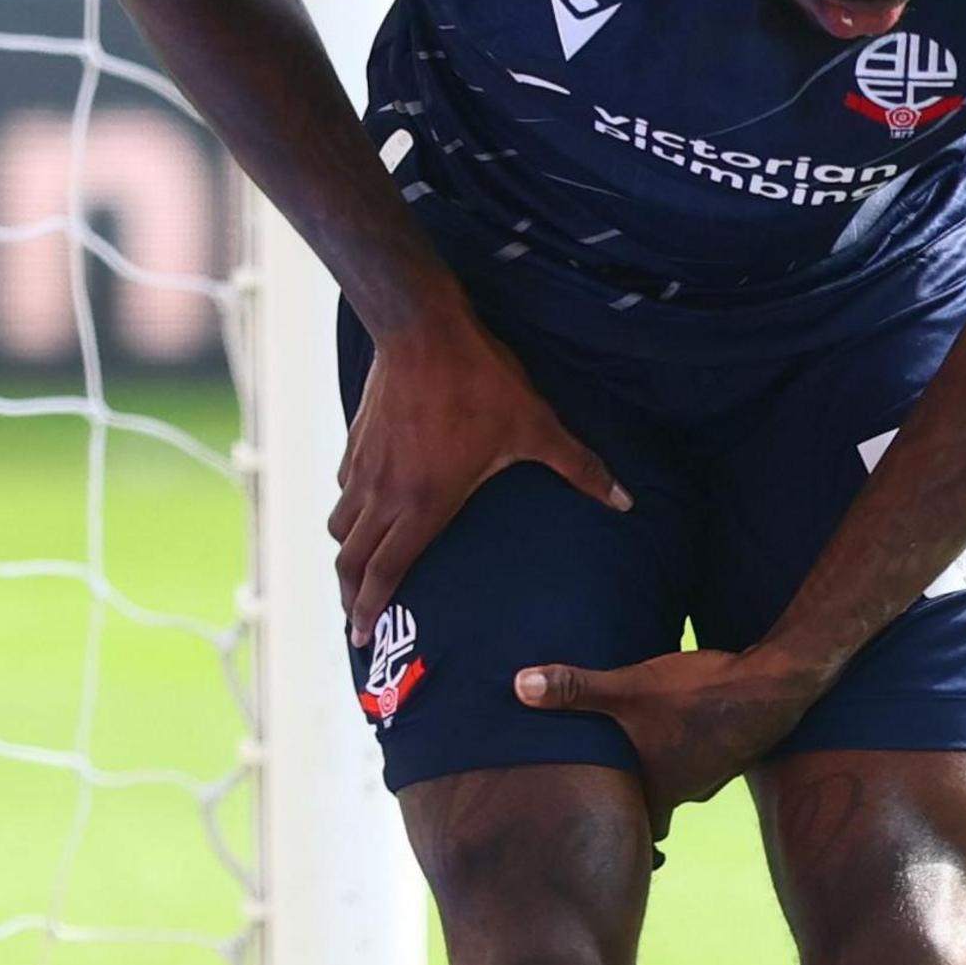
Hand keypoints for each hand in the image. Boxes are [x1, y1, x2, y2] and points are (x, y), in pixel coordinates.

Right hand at [332, 318, 629, 643]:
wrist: (423, 329)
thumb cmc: (479, 382)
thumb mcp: (536, 428)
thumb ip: (579, 468)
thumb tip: (625, 501)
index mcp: (423, 504)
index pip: (385, 573)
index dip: (368, 609)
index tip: (360, 635)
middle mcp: (385, 494)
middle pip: (350, 559)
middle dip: (349, 595)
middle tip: (353, 619)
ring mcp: (365, 467)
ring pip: (340, 525)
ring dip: (345, 554)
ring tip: (354, 570)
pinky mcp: (357, 441)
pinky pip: (344, 489)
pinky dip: (348, 509)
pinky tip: (362, 509)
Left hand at [515, 649, 832, 833]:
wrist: (776, 686)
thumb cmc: (698, 694)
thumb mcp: (629, 688)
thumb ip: (575, 690)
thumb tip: (518, 686)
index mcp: (657, 790)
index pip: (630, 833)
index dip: (609, 839)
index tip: (591, 848)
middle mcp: (685, 791)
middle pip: (648, 808)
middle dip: (625, 803)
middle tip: (598, 803)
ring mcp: (711, 772)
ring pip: (673, 780)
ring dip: (655, 772)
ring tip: (630, 756)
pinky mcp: (730, 747)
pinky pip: (695, 757)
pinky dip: (680, 748)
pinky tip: (674, 725)